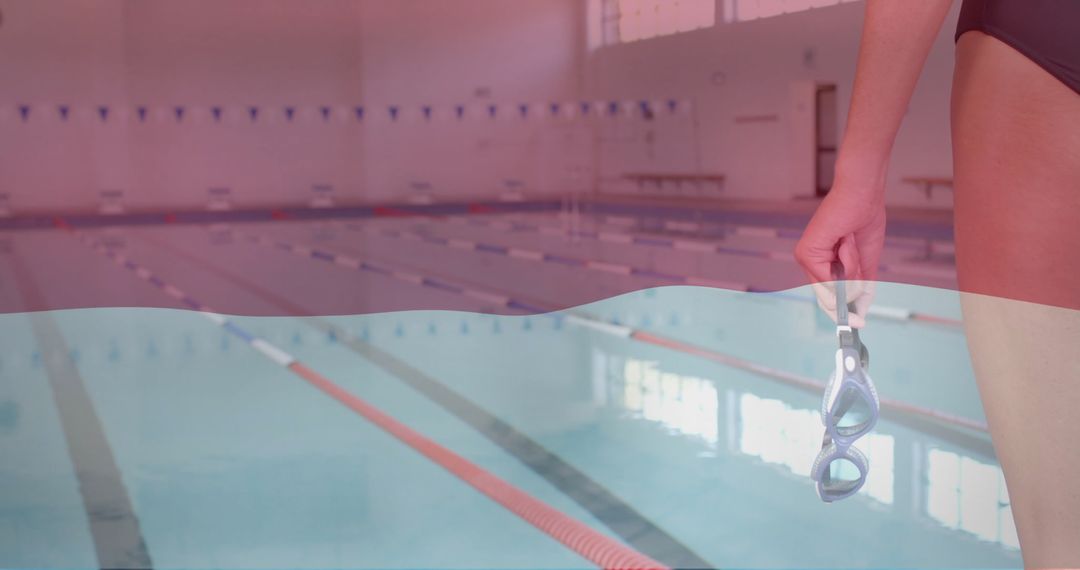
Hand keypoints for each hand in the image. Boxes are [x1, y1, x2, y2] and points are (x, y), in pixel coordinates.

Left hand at [794, 175, 886, 327]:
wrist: (863, 195)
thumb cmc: (864, 220)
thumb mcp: (866, 261)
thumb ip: (862, 285)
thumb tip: (863, 308)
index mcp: (822, 263)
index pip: (827, 295)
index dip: (842, 312)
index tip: (856, 326)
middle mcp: (809, 262)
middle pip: (826, 299)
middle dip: (847, 303)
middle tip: (858, 321)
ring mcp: (805, 259)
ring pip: (833, 290)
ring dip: (852, 271)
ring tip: (853, 245)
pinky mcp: (806, 254)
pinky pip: (831, 277)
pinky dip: (847, 262)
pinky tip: (847, 242)